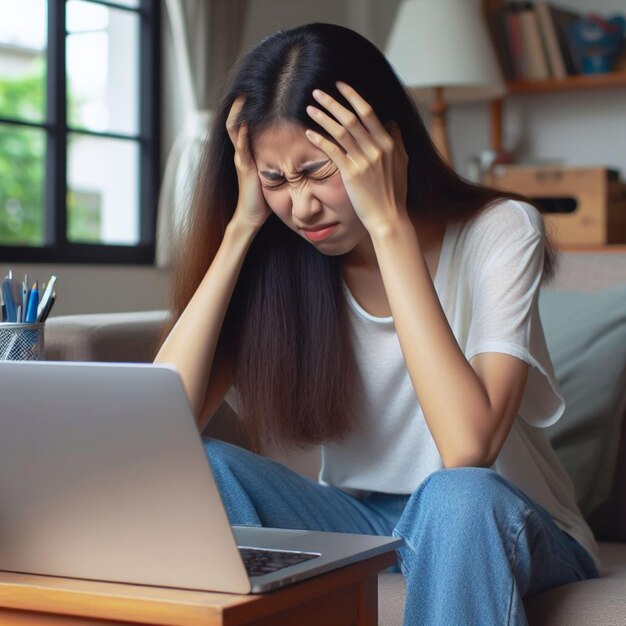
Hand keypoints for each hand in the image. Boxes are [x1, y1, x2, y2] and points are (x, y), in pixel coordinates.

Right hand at [226, 96, 271, 229]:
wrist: (252, 217)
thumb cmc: (264, 197)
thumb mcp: (272, 173)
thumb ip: (277, 160)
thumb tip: (295, 150)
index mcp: (250, 152)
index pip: (247, 123)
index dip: (249, 108)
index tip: (258, 91)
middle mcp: (243, 152)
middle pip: (237, 120)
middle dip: (241, 104)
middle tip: (247, 85)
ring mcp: (242, 158)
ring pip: (235, 129)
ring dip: (239, 112)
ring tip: (243, 95)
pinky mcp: (245, 168)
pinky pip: (242, 147)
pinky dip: (243, 133)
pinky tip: (247, 121)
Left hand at [304, 82, 408, 233]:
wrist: (388, 217)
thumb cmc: (394, 193)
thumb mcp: (402, 163)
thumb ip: (396, 141)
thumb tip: (391, 122)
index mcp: (388, 143)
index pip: (368, 112)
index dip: (352, 96)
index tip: (340, 86)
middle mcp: (376, 149)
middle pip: (351, 118)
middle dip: (332, 102)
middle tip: (317, 91)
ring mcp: (363, 161)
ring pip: (340, 132)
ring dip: (323, 117)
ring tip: (310, 107)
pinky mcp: (351, 174)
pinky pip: (333, 152)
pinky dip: (320, 140)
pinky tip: (309, 132)